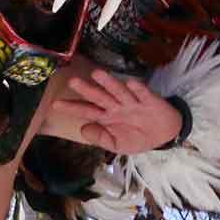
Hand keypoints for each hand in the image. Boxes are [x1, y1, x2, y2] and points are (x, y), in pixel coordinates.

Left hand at [51, 70, 181, 153]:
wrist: (164, 135)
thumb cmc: (137, 137)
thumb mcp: (117, 145)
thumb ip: (100, 138)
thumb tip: (82, 130)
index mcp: (106, 116)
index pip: (86, 110)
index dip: (72, 107)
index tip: (55, 105)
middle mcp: (116, 106)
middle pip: (99, 97)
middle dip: (87, 90)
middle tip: (73, 81)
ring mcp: (131, 101)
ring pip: (118, 91)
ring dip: (109, 83)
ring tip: (97, 73)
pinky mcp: (149, 100)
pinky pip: (142, 94)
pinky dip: (138, 89)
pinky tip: (131, 83)